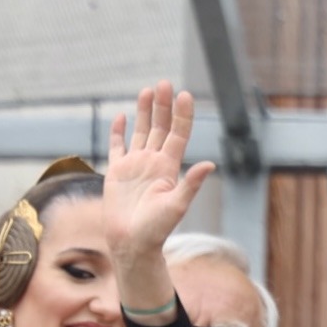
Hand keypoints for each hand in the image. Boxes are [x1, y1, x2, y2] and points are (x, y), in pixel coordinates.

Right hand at [104, 82, 215, 262]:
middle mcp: (153, 163)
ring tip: (148, 90)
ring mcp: (135, 166)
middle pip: (160, 127)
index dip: (182, 115)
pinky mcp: (117, 173)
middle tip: (165, 83)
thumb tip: (210, 164)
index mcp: (169, 168)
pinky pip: (117, 147)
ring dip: (144, 112)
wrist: (132, 243)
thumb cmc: (157, 229)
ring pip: (141, 132)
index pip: (178, 134)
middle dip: (163, 106)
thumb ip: (191, 184)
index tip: (185, 95)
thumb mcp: (177, 205)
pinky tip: (123, 116)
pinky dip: (119, 132)